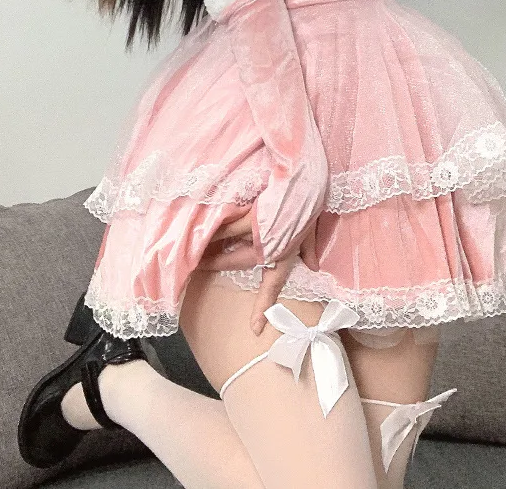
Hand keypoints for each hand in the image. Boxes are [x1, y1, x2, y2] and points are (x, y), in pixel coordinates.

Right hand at [197, 208, 319, 335]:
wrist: (306, 176)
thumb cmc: (311, 202)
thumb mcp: (313, 229)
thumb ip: (310, 249)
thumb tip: (314, 267)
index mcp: (284, 255)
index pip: (271, 286)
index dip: (262, 308)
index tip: (254, 329)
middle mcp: (268, 247)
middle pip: (235, 261)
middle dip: (215, 264)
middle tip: (196, 266)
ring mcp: (257, 231)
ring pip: (228, 242)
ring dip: (210, 246)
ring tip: (192, 249)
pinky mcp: (251, 215)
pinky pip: (229, 224)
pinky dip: (217, 227)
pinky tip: (203, 226)